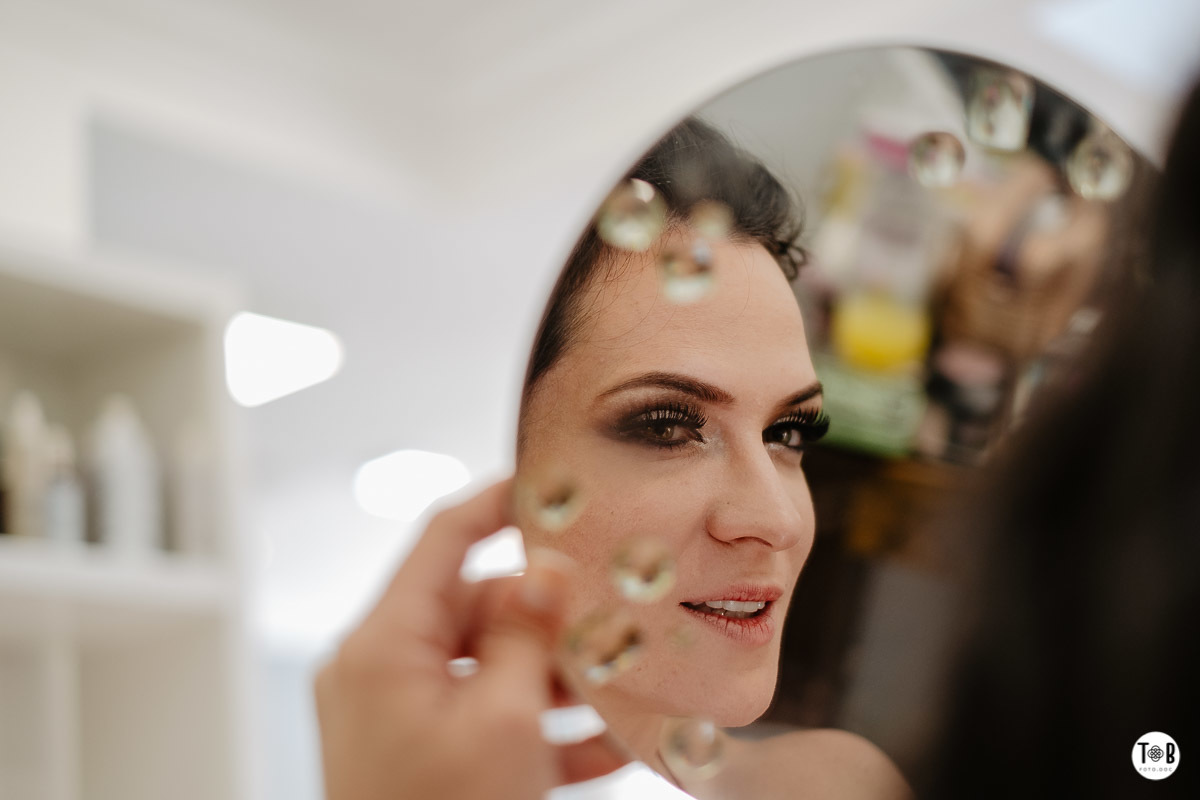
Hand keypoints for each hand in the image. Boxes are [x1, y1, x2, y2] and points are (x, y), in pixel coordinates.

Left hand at [314, 479, 626, 799]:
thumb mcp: (502, 723)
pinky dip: (538, 726)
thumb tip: (546, 569)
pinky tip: (604, 745)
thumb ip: (526, 635)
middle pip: (478, 608)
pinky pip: (486, 715)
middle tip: (613, 623)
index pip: (443, 537)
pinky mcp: (420, 750)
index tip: (551, 485)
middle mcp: (383, 668)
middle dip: (551, 621)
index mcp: (384, 645)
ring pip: (491, 666)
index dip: (499, 502)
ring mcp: (400, 712)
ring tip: (621, 690)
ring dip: (557, 680)